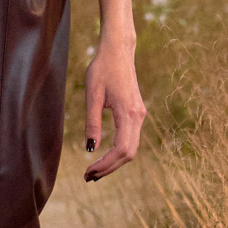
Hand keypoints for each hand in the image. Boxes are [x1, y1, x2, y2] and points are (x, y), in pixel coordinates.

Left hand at [83, 37, 145, 181]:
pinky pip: (130, 139)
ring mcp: (140, 114)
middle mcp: (138, 116)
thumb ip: (92, 123)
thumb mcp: (92, 95)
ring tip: (94, 171)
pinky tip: (104, 156)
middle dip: (109, 168)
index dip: (105, 165)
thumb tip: (90, 149)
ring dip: (114, 162)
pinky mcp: (137, 112)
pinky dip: (118, 152)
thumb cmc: (102, 68)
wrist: (118, 50)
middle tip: (88, 177)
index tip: (88, 172)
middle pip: (128, 153)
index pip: (121, 149)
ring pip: (131, 148)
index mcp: (128, 112)